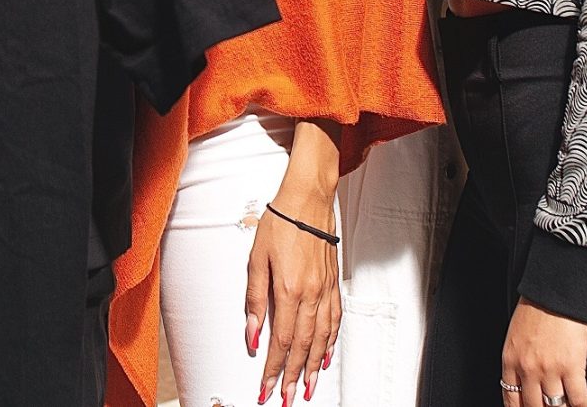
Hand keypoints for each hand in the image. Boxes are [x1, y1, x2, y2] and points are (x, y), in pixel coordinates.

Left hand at [244, 185, 340, 403]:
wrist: (307, 200)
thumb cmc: (279, 224)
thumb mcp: (256, 260)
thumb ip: (255, 301)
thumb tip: (252, 336)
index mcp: (289, 291)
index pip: (281, 343)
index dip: (274, 370)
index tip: (266, 389)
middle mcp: (312, 296)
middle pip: (303, 347)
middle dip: (294, 377)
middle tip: (287, 399)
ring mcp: (326, 291)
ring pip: (321, 339)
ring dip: (314, 368)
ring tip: (309, 389)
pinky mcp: (333, 285)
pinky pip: (335, 321)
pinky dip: (331, 343)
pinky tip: (326, 356)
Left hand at [502, 300, 586, 406]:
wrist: (553, 293)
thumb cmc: (535, 310)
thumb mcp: (515, 337)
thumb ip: (518, 360)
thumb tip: (524, 382)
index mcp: (510, 361)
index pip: (511, 399)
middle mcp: (527, 369)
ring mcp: (549, 370)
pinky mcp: (571, 367)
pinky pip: (578, 399)